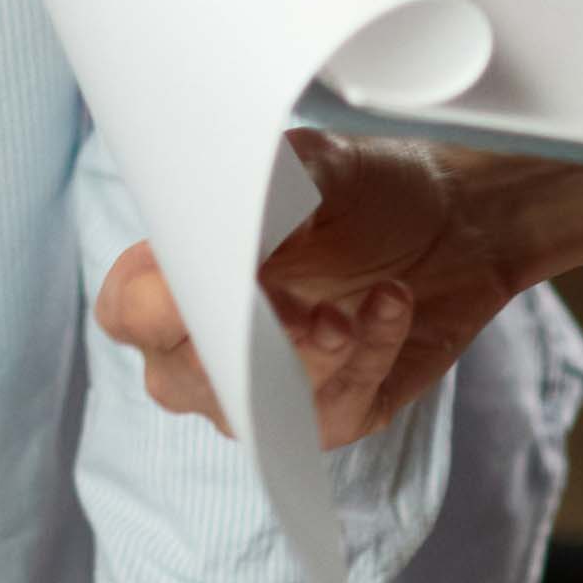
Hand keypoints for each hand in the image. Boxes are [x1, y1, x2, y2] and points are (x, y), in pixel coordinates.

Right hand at [99, 142, 582, 444]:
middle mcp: (206, 346)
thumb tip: (247, 234)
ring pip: (258, 406)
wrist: (456, 219)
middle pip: (181, 375)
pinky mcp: (332, 416)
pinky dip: (367, 355)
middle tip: (292, 308)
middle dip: (237, 347)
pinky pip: (333, 408)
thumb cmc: (362, 187)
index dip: (152, 307)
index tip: (201, 285)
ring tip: (349, 312)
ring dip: (309, 360)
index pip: (127, 311)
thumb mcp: (316, 165)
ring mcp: (265, 391)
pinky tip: (393, 302)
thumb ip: (273, 192)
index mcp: (176, 277)